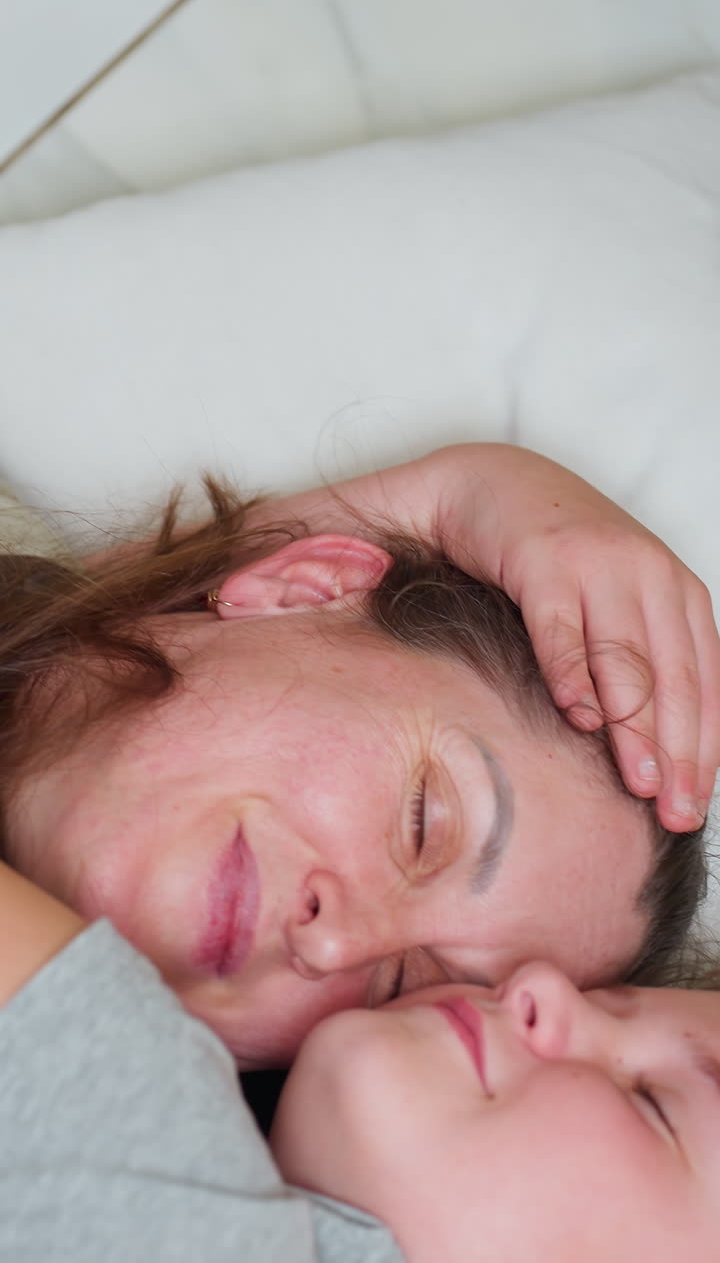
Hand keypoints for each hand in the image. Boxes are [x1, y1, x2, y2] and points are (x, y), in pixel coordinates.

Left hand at [251, 441, 719, 831]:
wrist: (506, 475)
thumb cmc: (443, 518)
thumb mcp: (371, 517)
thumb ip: (307, 553)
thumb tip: (221, 593)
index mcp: (536, 541)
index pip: (562, 610)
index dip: (577, 668)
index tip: (584, 725)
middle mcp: (606, 552)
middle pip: (631, 644)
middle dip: (643, 722)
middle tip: (647, 798)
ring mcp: (648, 568)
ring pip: (679, 658)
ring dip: (685, 732)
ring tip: (679, 806)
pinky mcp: (674, 589)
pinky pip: (704, 656)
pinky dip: (709, 714)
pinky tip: (703, 774)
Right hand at [438, 445, 719, 831]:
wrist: (492, 484)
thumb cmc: (557, 557)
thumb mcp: (615, 603)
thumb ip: (639, 660)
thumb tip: (658, 753)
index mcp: (675, 589)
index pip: (704, 681)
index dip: (704, 748)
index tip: (694, 806)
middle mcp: (647, 573)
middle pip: (672, 677)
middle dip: (677, 751)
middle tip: (672, 809)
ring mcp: (598, 563)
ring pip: (624, 658)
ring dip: (633, 726)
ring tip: (638, 781)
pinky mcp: (544, 559)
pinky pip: (560, 627)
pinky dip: (570, 674)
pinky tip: (577, 716)